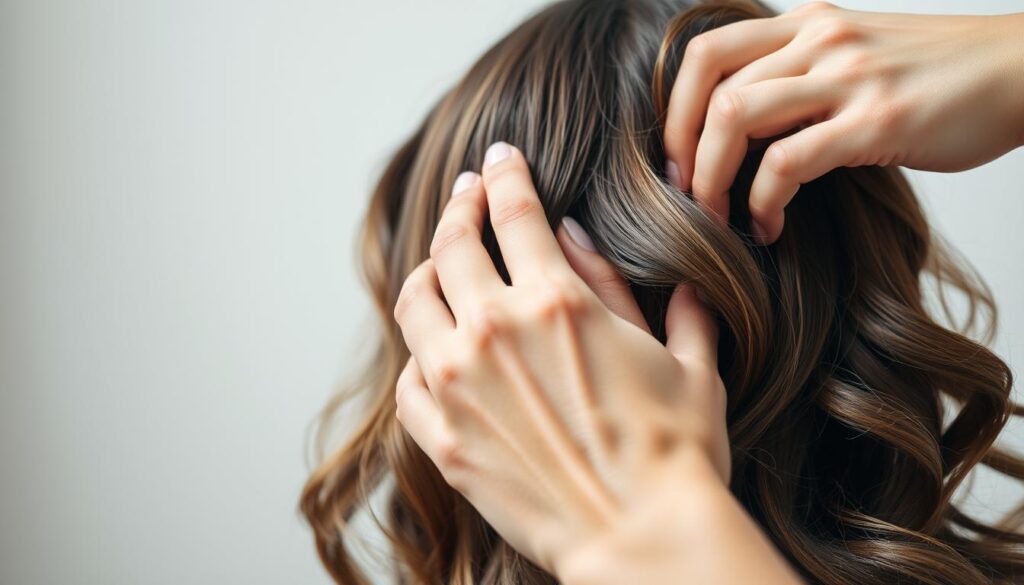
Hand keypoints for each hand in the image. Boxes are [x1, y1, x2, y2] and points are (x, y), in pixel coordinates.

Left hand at [391, 142, 729, 575]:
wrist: (641, 537)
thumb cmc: (675, 450)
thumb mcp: (681, 356)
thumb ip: (635, 289)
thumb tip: (586, 238)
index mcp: (555, 301)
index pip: (515, 210)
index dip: (506, 175)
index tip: (501, 158)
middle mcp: (494, 331)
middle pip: (452, 243)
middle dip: (460, 205)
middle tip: (468, 193)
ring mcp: (457, 384)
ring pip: (415, 300)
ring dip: (427, 269)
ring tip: (441, 263)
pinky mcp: (441, 436)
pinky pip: (409, 378)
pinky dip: (421, 354)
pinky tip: (436, 349)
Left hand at [663, 1, 1023, 242]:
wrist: (1021, 72)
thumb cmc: (936, 76)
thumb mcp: (856, 55)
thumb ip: (799, 77)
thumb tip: (738, 129)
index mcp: (807, 24)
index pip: (708, 52)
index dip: (675, 108)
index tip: (678, 156)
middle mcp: (819, 40)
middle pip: (711, 88)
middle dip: (684, 152)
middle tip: (689, 196)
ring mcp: (847, 77)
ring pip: (736, 117)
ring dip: (712, 178)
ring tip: (720, 217)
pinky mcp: (876, 120)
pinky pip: (789, 162)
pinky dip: (763, 202)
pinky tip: (770, 226)